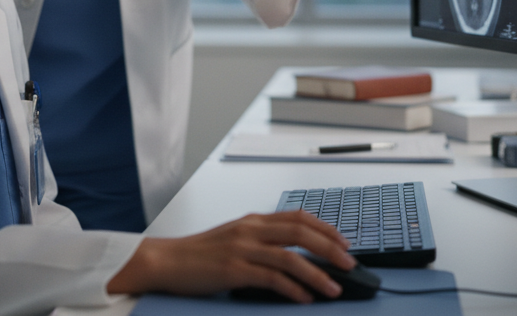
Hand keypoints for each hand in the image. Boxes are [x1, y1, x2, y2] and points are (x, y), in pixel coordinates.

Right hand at [106, 211, 354, 302]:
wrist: (166, 261)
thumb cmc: (198, 254)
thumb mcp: (233, 238)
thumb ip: (260, 240)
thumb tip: (291, 254)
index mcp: (252, 221)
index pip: (298, 217)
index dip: (325, 228)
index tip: (344, 242)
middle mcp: (250, 230)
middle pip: (301, 233)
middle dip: (331, 249)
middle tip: (350, 264)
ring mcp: (243, 249)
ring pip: (291, 258)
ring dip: (318, 274)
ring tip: (334, 288)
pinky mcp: (234, 270)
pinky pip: (272, 279)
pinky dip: (293, 289)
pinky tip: (304, 298)